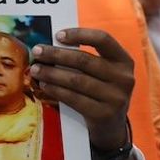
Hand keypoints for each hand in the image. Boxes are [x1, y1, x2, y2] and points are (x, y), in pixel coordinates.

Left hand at [31, 28, 134, 150]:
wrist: (111, 125)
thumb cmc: (99, 90)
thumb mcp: (100, 72)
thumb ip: (84, 58)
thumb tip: (49, 45)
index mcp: (124, 61)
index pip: (103, 39)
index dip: (79, 34)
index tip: (57, 35)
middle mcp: (124, 78)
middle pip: (84, 60)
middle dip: (56, 54)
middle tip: (37, 51)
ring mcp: (116, 97)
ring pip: (77, 80)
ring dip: (51, 73)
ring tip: (35, 69)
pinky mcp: (104, 114)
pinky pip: (74, 98)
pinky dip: (56, 90)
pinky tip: (44, 85)